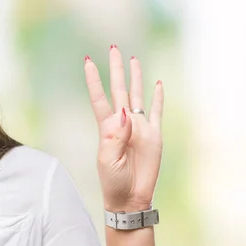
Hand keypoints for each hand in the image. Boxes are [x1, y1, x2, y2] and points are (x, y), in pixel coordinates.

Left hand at [83, 46, 163, 211]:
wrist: (130, 198)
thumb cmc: (114, 181)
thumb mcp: (108, 160)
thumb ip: (116, 136)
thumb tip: (126, 112)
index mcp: (107, 128)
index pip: (99, 98)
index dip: (93, 80)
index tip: (87, 61)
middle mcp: (123, 123)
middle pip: (118, 89)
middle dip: (116, 69)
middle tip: (113, 48)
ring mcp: (139, 127)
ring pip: (137, 95)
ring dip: (136, 78)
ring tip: (134, 59)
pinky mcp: (154, 135)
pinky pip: (157, 112)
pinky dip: (158, 98)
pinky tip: (157, 83)